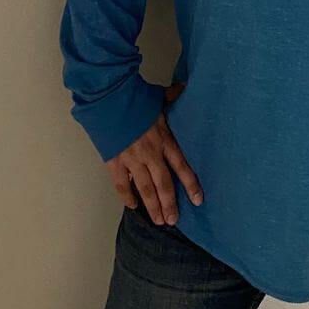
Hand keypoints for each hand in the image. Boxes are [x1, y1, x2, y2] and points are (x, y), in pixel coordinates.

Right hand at [104, 80, 203, 224]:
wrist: (110, 98)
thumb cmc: (135, 97)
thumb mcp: (159, 97)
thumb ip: (174, 96)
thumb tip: (186, 87)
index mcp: (164, 139)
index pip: (182, 166)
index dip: (191, 184)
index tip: (199, 200)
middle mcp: (151, 154)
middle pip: (164, 184)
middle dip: (170, 204)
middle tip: (174, 221)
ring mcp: (132, 160)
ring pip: (145, 189)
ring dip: (153, 206)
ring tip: (159, 221)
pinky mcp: (115, 161)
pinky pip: (122, 184)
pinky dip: (127, 196)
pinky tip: (133, 206)